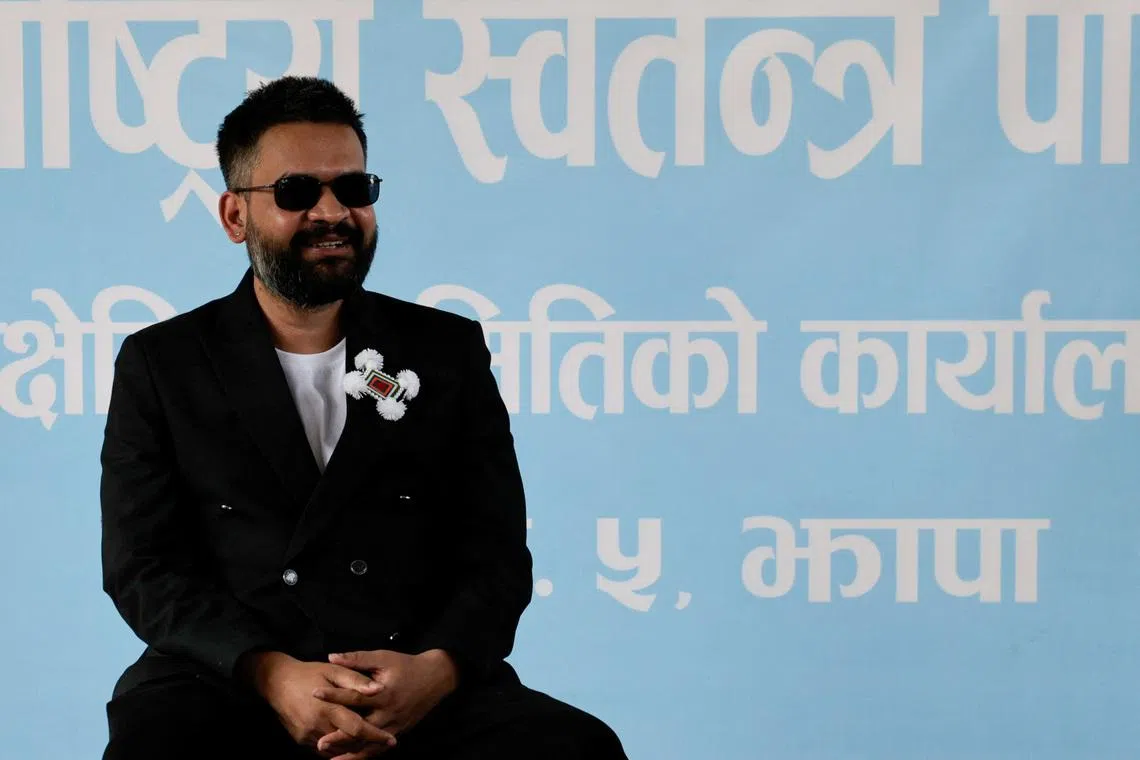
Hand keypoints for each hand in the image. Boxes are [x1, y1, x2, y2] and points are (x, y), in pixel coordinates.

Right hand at [242, 651, 398, 754]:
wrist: (276, 682)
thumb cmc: (309, 673)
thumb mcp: (333, 670)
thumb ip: (356, 681)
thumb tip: (379, 689)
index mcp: (328, 709)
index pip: (357, 729)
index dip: (376, 736)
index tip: (392, 740)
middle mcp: (317, 726)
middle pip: (349, 743)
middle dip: (368, 744)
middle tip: (385, 741)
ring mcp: (307, 736)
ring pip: (337, 750)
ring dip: (354, 748)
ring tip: (370, 741)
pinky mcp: (301, 740)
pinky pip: (325, 750)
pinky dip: (339, 747)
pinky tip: (349, 741)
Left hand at [312, 649, 458, 759]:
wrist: (436, 678)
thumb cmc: (407, 665)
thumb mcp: (383, 657)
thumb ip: (357, 659)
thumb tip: (331, 657)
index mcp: (384, 693)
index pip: (354, 696)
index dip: (334, 695)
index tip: (314, 695)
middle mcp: (389, 713)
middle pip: (362, 728)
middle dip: (341, 737)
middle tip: (320, 743)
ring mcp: (395, 725)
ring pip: (371, 744)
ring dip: (351, 753)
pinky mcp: (399, 731)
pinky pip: (380, 748)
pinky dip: (365, 755)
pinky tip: (351, 758)